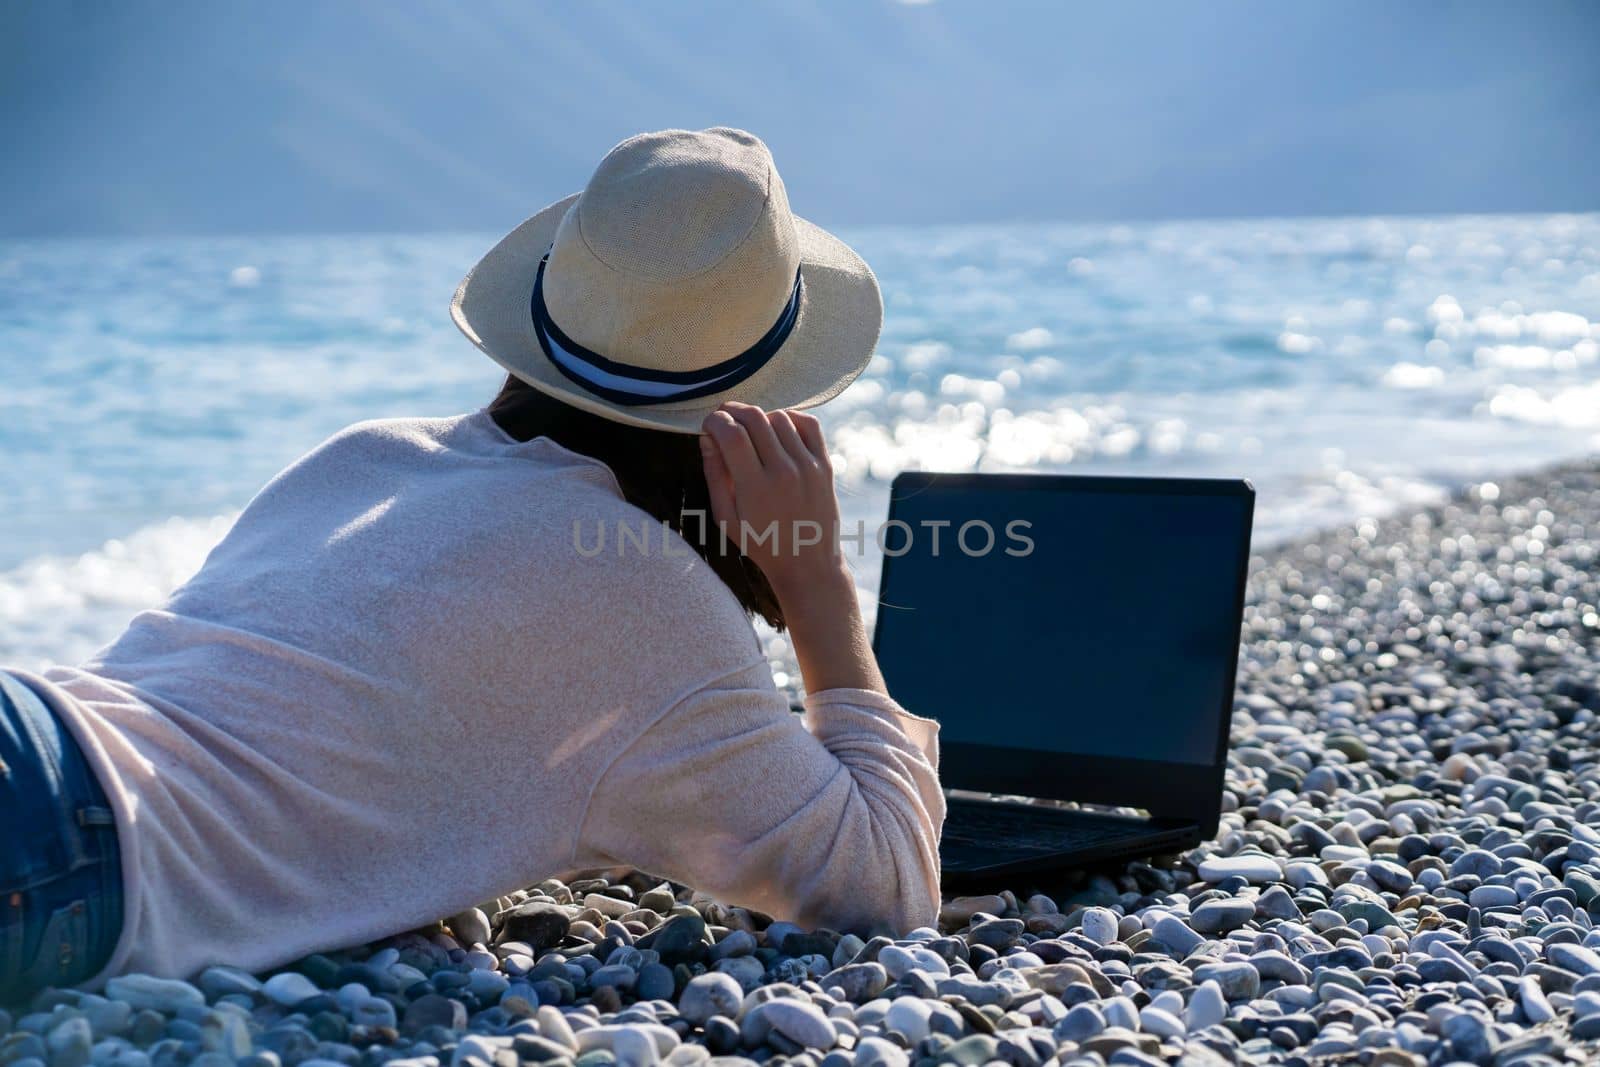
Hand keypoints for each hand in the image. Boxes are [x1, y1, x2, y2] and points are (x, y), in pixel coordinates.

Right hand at [700, 402, 884, 694]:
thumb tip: (706, 438)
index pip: (732, 433)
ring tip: (750, 432)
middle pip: (754, 418)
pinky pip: (808, 423)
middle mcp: (784, 472)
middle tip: (723, 419)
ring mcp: (809, 466)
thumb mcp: (726, 518)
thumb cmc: (762, 544)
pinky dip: (790, 418)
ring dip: (759, 418)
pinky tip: (777, 430)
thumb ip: (715, 476)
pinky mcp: (825, 465)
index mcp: (756, 488)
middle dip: (732, 411)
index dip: (714, 420)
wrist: (809, 565)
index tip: (707, 425)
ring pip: (779, 417)